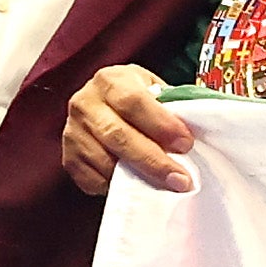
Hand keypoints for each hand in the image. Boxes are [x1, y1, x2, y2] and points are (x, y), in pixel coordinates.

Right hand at [63, 62, 200, 194]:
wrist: (104, 105)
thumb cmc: (139, 100)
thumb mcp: (154, 91)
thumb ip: (171, 108)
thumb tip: (197, 134)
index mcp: (110, 80)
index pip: (133, 101)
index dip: (161, 124)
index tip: (186, 145)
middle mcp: (85, 102)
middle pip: (117, 135)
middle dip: (153, 160)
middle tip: (181, 179)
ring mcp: (73, 131)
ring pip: (104, 160)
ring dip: (136, 177)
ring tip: (164, 186)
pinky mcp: (68, 157)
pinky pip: (91, 179)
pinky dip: (115, 186)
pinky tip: (135, 185)